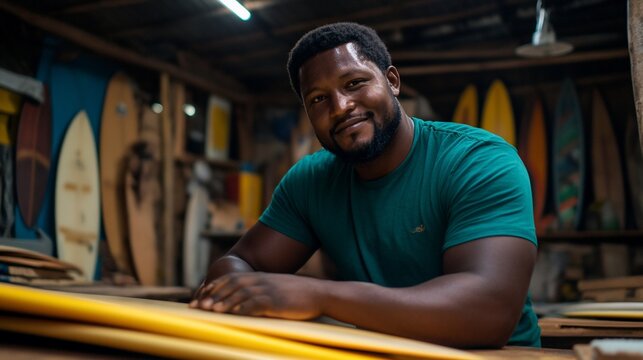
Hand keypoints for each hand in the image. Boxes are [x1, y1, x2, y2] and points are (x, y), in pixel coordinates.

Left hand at [189, 272, 327, 319]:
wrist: (319, 294)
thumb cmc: (299, 295)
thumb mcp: (278, 288)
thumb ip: (263, 290)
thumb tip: (248, 300)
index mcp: (261, 277)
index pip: (232, 278)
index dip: (215, 286)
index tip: (201, 294)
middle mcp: (262, 281)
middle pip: (232, 285)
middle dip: (212, 294)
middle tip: (197, 304)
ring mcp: (268, 290)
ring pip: (240, 294)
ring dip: (223, 301)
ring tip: (209, 309)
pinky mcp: (276, 302)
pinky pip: (255, 304)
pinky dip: (241, 308)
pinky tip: (232, 314)